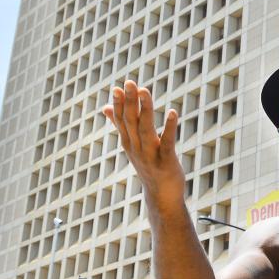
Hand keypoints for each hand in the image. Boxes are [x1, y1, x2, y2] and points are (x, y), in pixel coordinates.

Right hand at [102, 80, 184, 207]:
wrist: (161, 197)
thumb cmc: (148, 165)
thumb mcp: (132, 145)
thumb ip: (120, 125)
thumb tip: (105, 107)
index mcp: (128, 142)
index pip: (121, 120)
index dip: (119, 104)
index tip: (117, 87)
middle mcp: (136, 148)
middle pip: (131, 122)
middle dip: (130, 101)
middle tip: (129, 82)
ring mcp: (150, 155)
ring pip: (145, 129)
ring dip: (145, 109)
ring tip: (145, 91)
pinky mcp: (165, 161)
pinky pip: (167, 142)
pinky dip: (169, 127)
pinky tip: (172, 112)